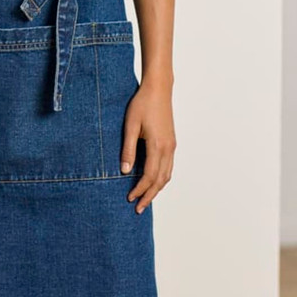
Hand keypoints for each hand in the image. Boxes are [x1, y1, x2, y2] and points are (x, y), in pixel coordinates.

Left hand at [120, 77, 175, 213]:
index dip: (140, 190)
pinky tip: (154, 180)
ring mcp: (172, 145)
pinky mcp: (171, 141)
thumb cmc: (142, 104)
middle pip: (161, 180)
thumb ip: (128, 149)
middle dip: (149, 195)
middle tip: (138, 208)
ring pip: (167, 174)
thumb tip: (125, 171)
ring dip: (157, 188)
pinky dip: (162, 178)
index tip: (129, 198)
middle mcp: (168, 148)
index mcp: (157, 146)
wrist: (159, 89)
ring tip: (146, 198)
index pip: (150, 176)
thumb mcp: (130, 126)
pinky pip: (169, 166)